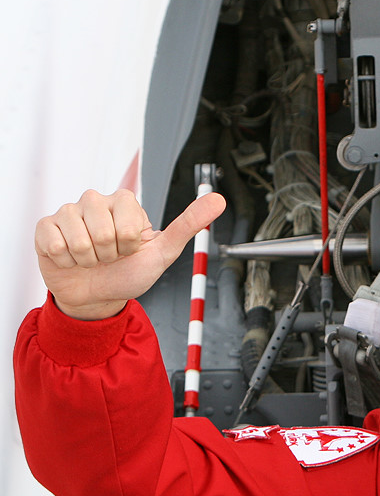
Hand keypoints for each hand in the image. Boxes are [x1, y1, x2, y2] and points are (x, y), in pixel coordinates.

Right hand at [34, 188, 226, 319]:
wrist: (98, 296)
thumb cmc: (129, 272)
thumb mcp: (164, 251)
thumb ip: (189, 224)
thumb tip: (218, 199)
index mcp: (125, 202)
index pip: (129, 226)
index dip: (130, 246)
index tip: (130, 249)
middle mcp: (95, 201)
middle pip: (103, 232)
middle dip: (110, 255)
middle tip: (110, 256)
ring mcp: (68, 212)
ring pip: (79, 241)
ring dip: (88, 260)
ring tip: (92, 259)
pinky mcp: (46, 227)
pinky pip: (55, 245)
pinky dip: (67, 262)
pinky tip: (71, 260)